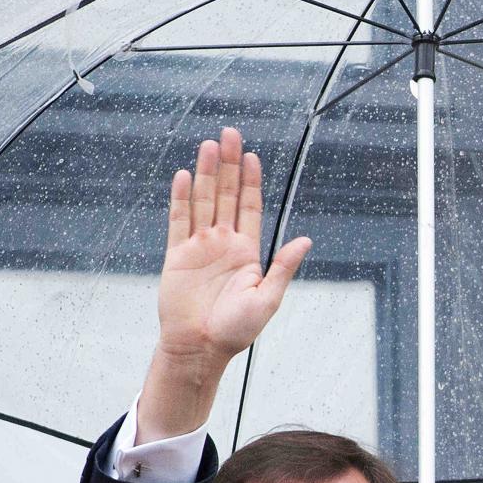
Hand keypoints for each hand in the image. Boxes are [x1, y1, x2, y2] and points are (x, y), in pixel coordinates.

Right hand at [138, 128, 310, 442]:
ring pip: (203, 201)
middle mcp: (223, 244)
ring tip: (209, 145)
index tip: (253, 156)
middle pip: (226, 196)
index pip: (249, 207)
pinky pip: (179, 221)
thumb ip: (283, 267)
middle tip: (230, 134)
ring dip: (207, 174)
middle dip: (229, 165)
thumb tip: (305, 239)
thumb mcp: (267, 299)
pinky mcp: (177, 256)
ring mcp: (199, 248)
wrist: (199, 348)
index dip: (251, 181)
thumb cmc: (235, 331)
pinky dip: (182, 198)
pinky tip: (186, 176)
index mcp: (247, 252)